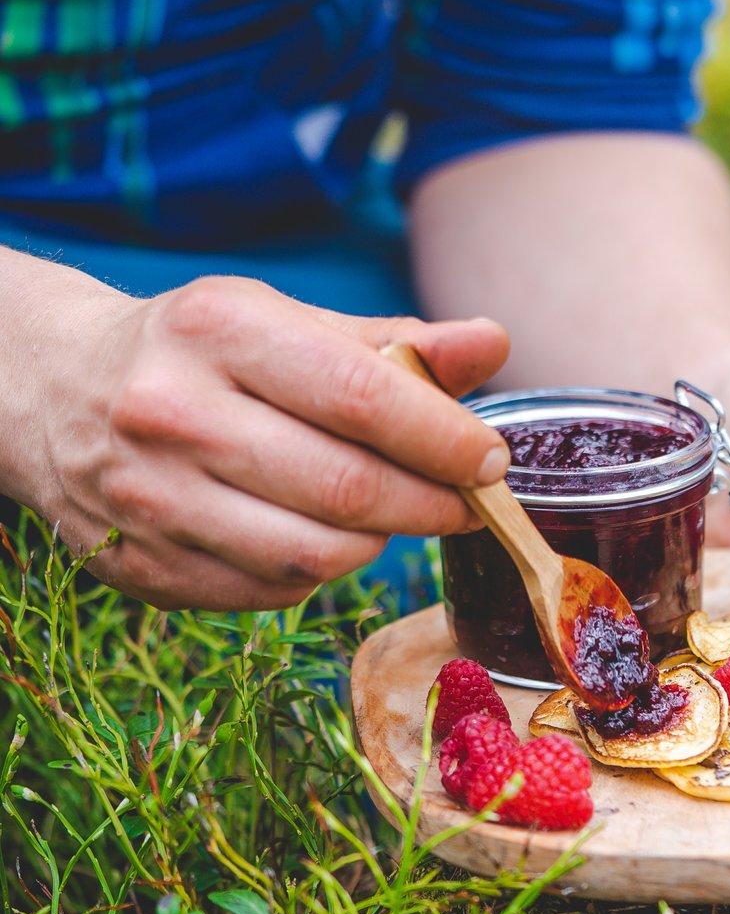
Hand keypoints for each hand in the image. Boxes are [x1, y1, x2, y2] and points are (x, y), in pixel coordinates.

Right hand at [26, 275, 511, 609]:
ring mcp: (150, 498)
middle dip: (430, 503)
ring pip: (313, 555)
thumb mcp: (285, 321)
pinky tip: (322, 535)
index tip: (490, 459)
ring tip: (392, 512)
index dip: (443, 438)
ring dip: (379, 542)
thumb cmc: (199, 352)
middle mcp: (172, 413)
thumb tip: (492, 345)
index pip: (360, 396)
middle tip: (468, 501)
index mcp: (217, 330)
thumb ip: (395, 342)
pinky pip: (271, 592)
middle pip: (344, 489)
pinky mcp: (142, 567)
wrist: (53, 391)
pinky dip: (320, 573)